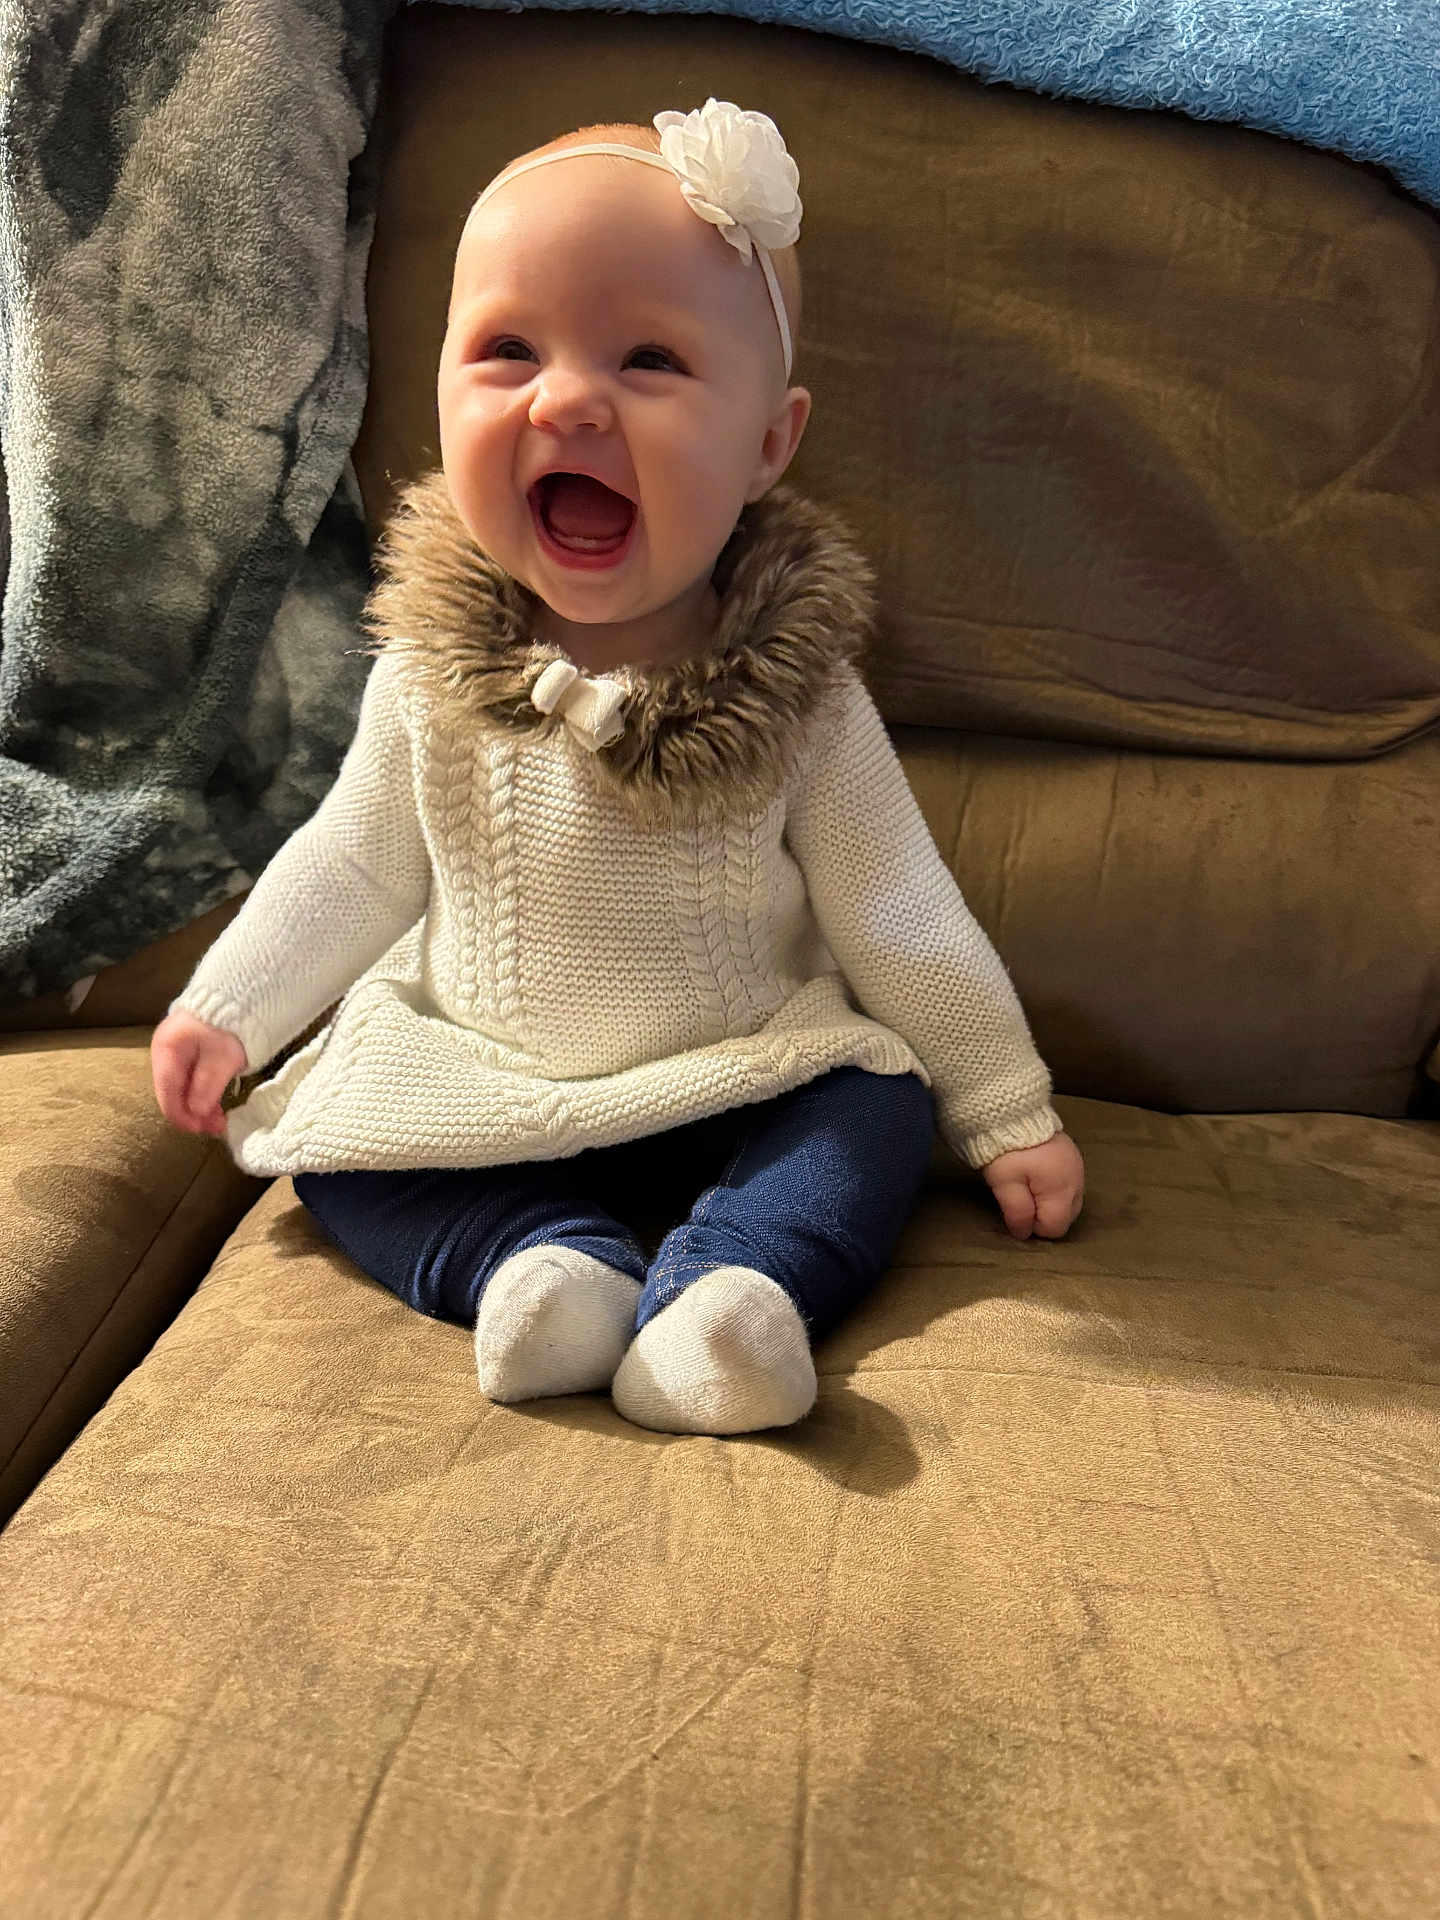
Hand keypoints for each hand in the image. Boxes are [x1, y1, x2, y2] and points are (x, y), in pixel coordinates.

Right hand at [151, 1009, 247, 1137]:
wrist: (241, 991)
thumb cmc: (231, 1022)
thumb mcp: (222, 1057)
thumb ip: (206, 1087)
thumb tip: (196, 1113)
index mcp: (167, 1051)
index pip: (167, 1095)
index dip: (184, 1117)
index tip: (204, 1130)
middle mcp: (165, 1051)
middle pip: (173, 1093)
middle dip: (193, 1113)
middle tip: (218, 1126)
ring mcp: (175, 1050)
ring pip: (181, 1087)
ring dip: (199, 1105)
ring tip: (220, 1118)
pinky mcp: (189, 1049)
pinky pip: (190, 1078)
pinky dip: (202, 1092)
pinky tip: (215, 1101)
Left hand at [983, 1130, 1084, 1240]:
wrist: (1012, 1113)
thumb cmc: (1008, 1151)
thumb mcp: (1005, 1184)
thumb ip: (1017, 1212)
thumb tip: (1024, 1234)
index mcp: (1062, 1190)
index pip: (1055, 1228)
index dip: (1034, 1226)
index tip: (1017, 1211)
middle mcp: (1077, 1181)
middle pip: (1066, 1217)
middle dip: (1044, 1215)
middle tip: (1022, 1198)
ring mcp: (1078, 1168)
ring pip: (1069, 1202)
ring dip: (1050, 1203)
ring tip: (1029, 1187)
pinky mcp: (1073, 1158)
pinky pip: (1069, 1185)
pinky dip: (1055, 1189)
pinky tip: (1038, 1177)